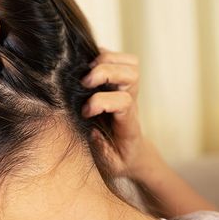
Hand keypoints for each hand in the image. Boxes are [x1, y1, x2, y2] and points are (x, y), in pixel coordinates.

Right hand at [81, 48, 158, 178]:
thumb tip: (91, 129)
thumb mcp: (110, 164)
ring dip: (107, 60)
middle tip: (85, 82)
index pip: (123, 102)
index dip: (102, 102)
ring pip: (130, 63)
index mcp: (128, 123)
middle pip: (131, 75)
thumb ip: (101, 149)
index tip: (85, 112)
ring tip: (88, 69)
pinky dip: (104, 55)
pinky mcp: (122, 82)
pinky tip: (89, 64)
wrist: (133, 153)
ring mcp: (129, 90)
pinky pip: (121, 59)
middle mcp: (132, 102)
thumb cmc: (119, 159)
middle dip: (106, 72)